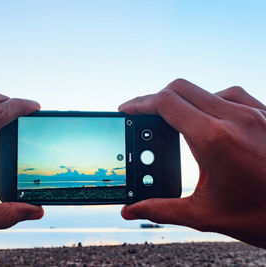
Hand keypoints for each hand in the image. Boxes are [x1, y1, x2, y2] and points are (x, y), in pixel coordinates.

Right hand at [119, 79, 265, 247]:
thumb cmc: (262, 216)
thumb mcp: (205, 214)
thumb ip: (161, 210)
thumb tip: (130, 211)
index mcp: (214, 139)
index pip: (166, 103)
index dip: (140, 104)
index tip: (127, 109)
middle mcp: (235, 118)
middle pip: (181, 88)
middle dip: (157, 99)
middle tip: (146, 116)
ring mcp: (255, 114)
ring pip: (206, 90)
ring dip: (186, 100)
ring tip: (177, 122)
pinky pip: (233, 95)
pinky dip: (212, 101)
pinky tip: (211, 119)